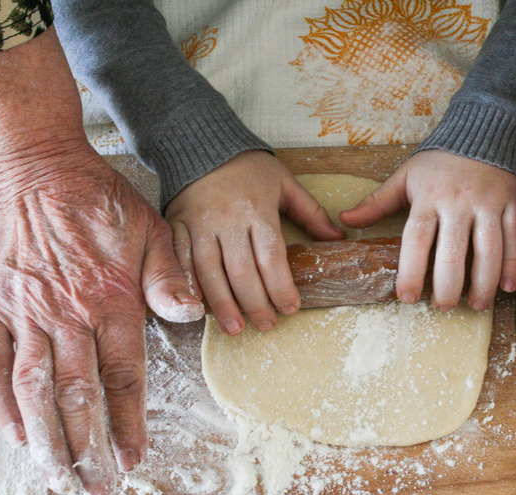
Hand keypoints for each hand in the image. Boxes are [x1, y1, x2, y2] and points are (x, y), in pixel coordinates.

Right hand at [0, 30, 200, 494]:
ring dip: (46, 437)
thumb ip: (171, 278)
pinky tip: (16, 434)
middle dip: (90, 447)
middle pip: (78, 395)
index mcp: (112, 300)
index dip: (128, 421)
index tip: (135, 456)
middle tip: (99, 486)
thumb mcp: (154, 231)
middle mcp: (68, 314)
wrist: (38, 170)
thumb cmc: (101, 202)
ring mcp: (27, 312)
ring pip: (34, 389)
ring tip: (58, 476)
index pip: (123, 375)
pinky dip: (1, 403)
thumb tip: (192, 315)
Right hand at [165, 150, 342, 334]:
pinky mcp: (177, 226)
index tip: (291, 308)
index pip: (271, 257)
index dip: (281, 287)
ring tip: (236, 328)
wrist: (201, 144)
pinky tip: (199, 308)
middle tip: (267, 325)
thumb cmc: (248, 167)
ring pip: (210, 273)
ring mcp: (199, 225)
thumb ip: (311, 213)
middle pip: (242, 272)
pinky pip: (181, 261)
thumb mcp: (284, 183)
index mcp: (257, 210)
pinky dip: (190, 286)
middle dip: (256, 304)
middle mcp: (227, 220)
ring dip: (223, 305)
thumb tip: (338, 239)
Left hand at [340, 150, 515, 310]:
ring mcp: (489, 203)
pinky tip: (507, 287)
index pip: (416, 240)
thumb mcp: (406, 176)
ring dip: (483, 283)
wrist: (484, 129)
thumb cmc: (440, 161)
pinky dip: (515, 265)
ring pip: (488, 251)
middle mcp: (459, 202)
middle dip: (447, 287)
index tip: (406, 297)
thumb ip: (377, 202)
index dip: (411, 272)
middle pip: (452, 253)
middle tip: (442, 307)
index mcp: (428, 197)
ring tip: (475, 304)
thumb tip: (345, 219)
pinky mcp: (514, 203)